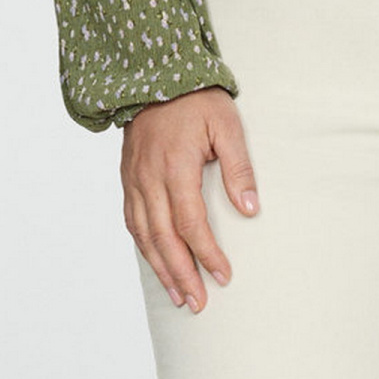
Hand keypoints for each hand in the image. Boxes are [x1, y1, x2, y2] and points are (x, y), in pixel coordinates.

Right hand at [120, 89, 260, 312]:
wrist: (153, 75)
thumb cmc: (195, 100)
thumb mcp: (226, 126)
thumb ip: (238, 168)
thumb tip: (250, 209)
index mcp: (175, 168)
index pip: (191, 223)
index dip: (206, 253)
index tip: (224, 276)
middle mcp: (149, 180)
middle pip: (164, 239)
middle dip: (182, 274)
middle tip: (199, 303)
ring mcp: (134, 181)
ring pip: (144, 236)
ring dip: (161, 269)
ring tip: (179, 296)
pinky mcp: (128, 180)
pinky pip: (132, 222)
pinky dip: (144, 248)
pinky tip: (156, 264)